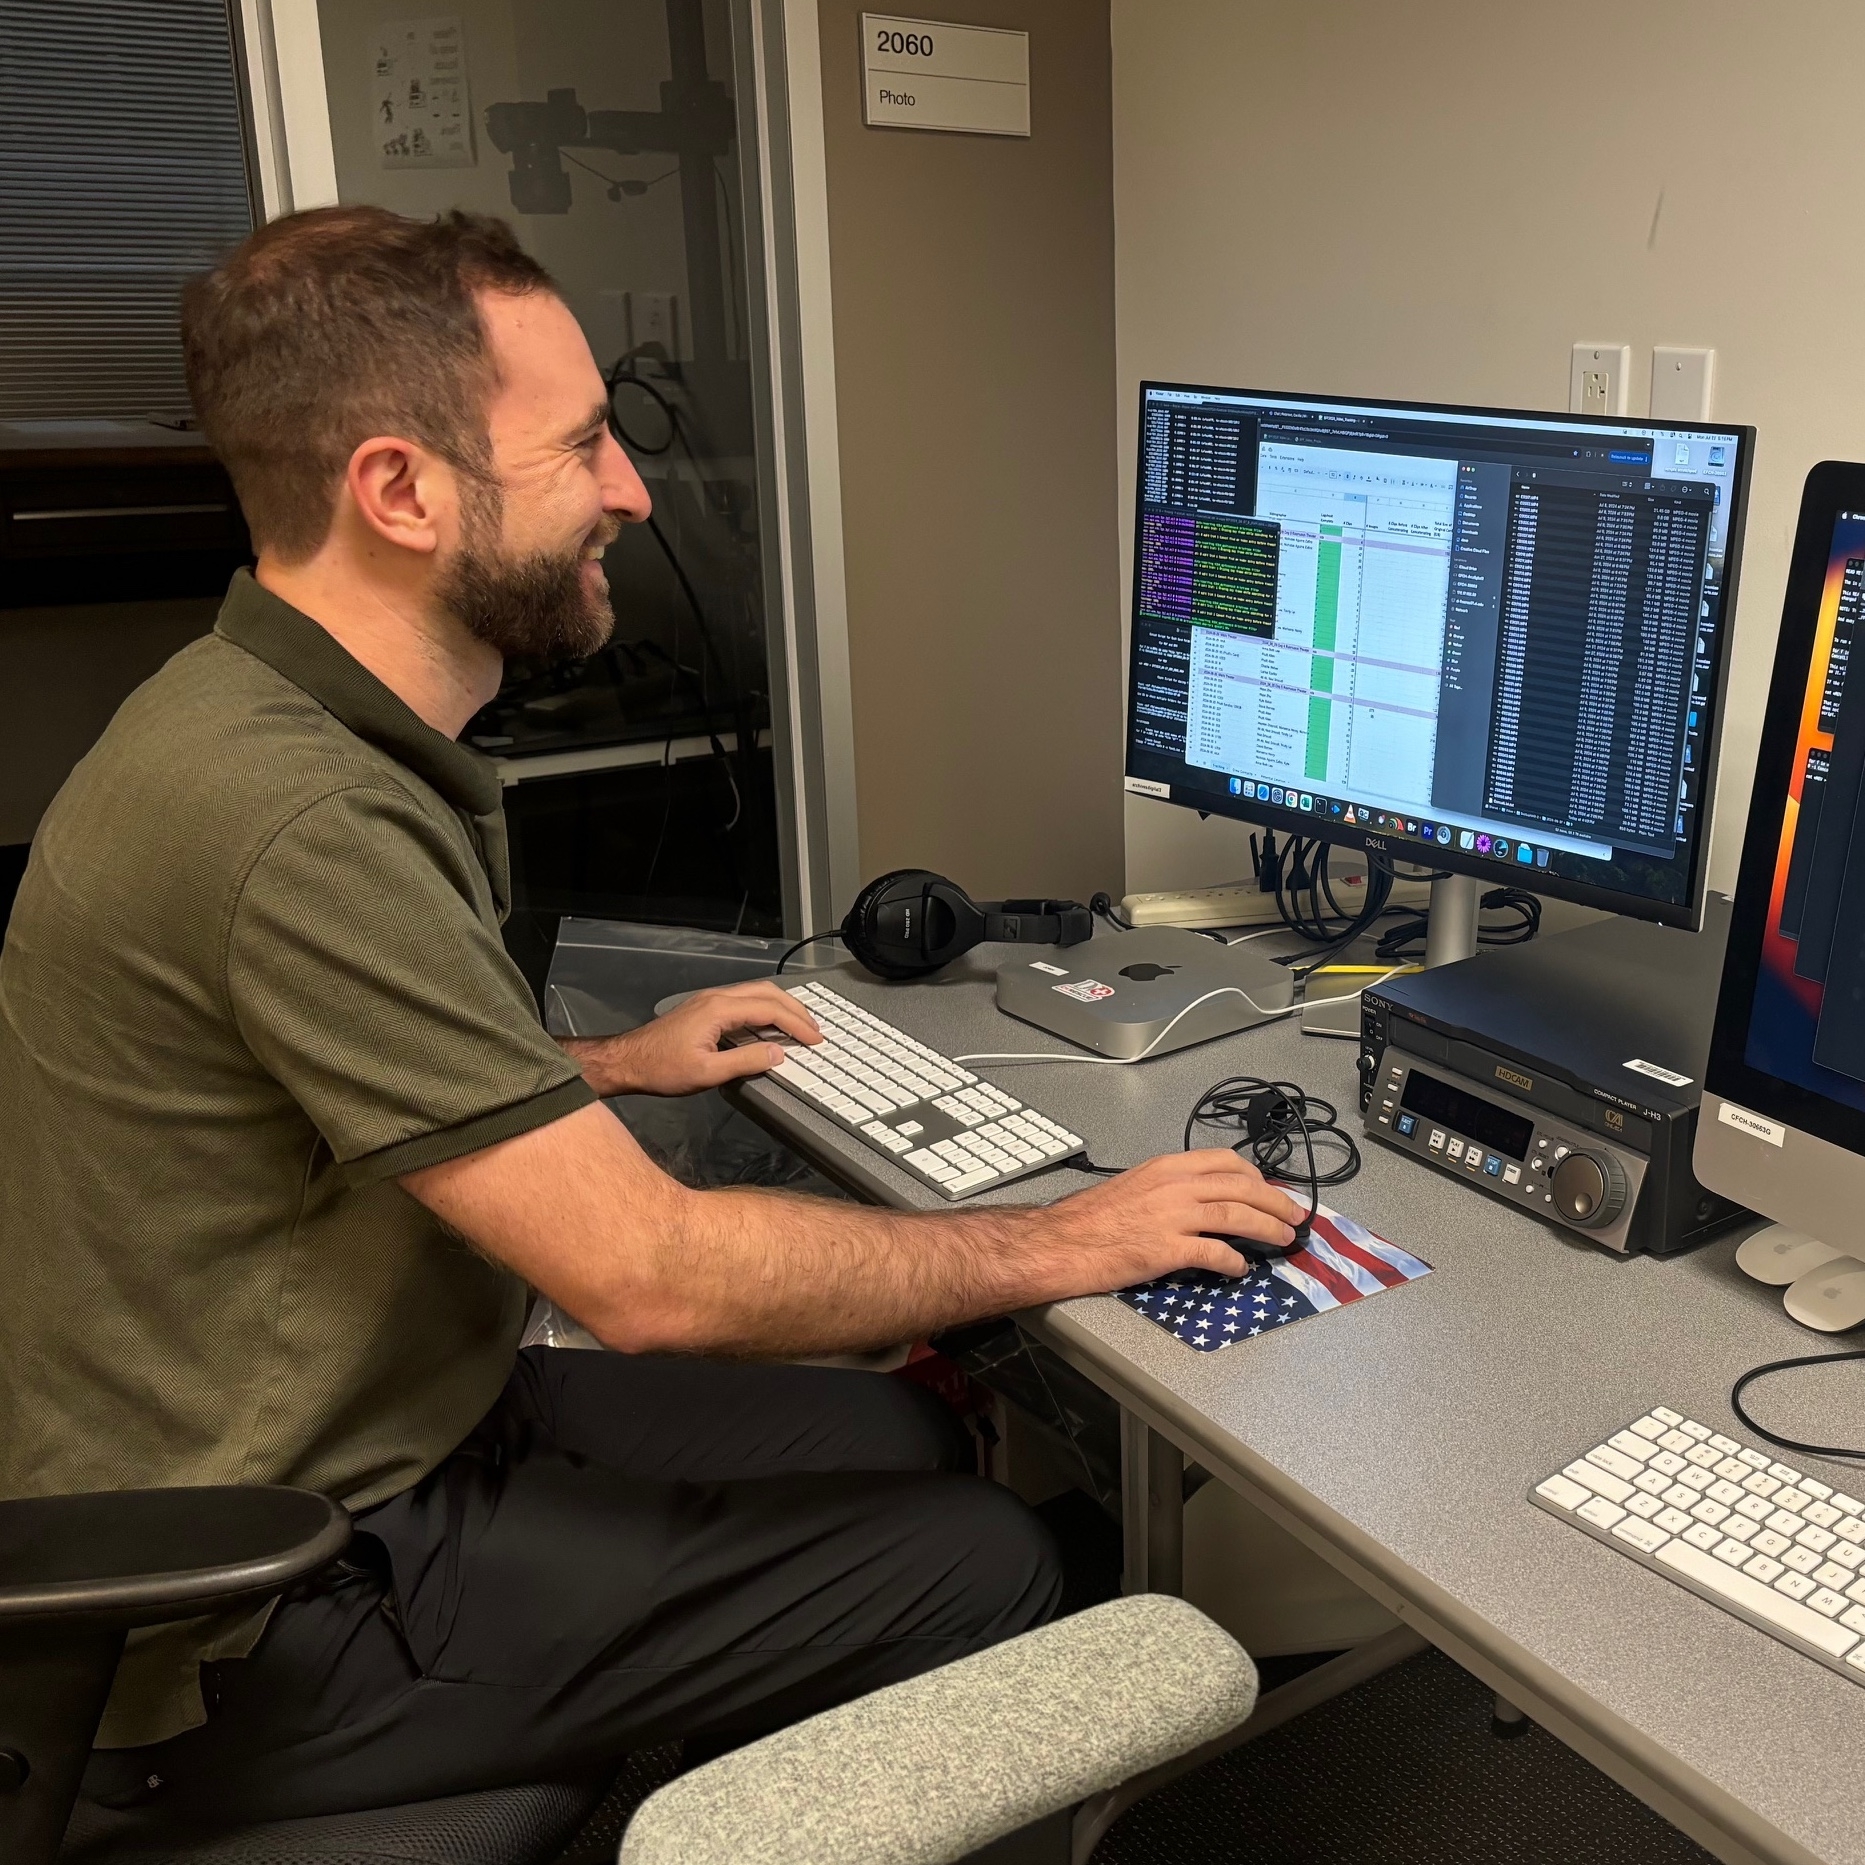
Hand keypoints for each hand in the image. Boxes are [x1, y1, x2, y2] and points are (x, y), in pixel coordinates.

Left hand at [560, 980, 821, 1097]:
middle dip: (795, 1009)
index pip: (770, 1009)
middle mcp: (716, 997)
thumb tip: (779, 1055)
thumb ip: (746, 1062)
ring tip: (800, 1025)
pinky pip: (744, 1000)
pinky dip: (765, 1008)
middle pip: (767, 992)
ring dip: (781, 1006)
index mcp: (719, 1009)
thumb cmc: (663, 1069)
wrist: (627, 1061)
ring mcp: (709, 1000)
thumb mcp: (708, 1073)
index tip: (815, 1039)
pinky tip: (771, 1024)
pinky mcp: (704, 1007)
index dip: (797, 1024)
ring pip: (756, 992)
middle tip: (815, 1029)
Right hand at [1037, 1149, 1304, 1290]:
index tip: (1269, 1189)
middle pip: (1240, 1187)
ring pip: (1236, 1215)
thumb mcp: (1133, 1186)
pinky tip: (1240, 1268)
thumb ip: (1166, 1188)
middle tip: (1294, 1216)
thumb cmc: (1089, 1218)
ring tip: (1283, 1239)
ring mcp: (1172, 1217)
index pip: (1224, 1162)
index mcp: (1166, 1167)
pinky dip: (1233, 1261)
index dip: (1255, 1176)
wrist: (1061, 1241)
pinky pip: (1214, 1252)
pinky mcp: (1168, 1249)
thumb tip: (1195, 1201)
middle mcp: (1174, 1186)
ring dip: (1267, 1228)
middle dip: (1275, 1201)